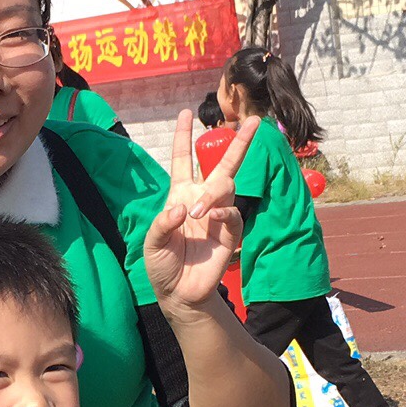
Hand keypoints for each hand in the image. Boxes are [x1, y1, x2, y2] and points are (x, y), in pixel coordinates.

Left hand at [145, 112, 253, 312]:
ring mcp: (217, 216)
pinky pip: (234, 214)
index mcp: (179, 196)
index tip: (186, 114)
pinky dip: (226, 211)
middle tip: (253, 121)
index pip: (182, 160)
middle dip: (239, 143)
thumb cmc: (161, 264)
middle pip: (223, 165)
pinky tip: (215, 216)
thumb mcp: (152, 243)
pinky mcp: (229, 234)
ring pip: (228, 186)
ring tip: (199, 212)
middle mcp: (201, 200)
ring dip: (215, 193)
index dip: (183, 137)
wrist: (177, 292)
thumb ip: (163, 224)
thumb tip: (184, 208)